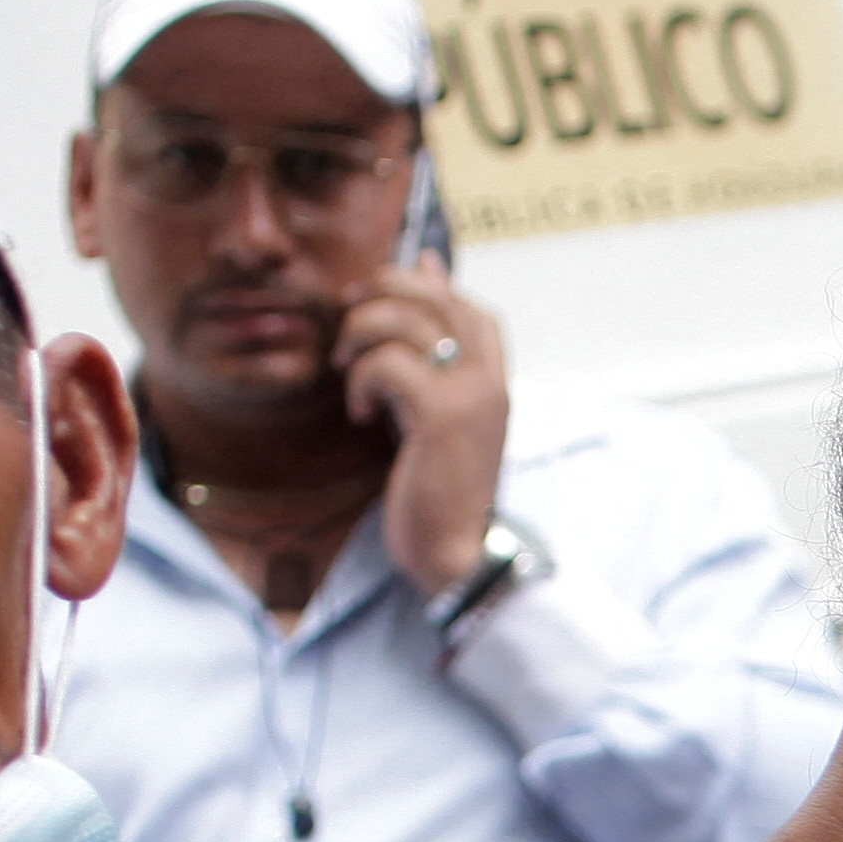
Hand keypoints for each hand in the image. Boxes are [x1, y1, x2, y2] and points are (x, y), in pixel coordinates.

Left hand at [334, 258, 509, 595]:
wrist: (458, 553)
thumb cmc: (440, 495)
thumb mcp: (441, 423)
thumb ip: (432, 374)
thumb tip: (413, 340)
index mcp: (495, 385)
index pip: (470, 308)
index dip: (425, 287)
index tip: (382, 294)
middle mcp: (489, 382)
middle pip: (438, 297)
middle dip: (383, 291)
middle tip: (349, 314)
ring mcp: (469, 396)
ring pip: (406, 320)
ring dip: (361, 334)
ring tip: (348, 369)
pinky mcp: (439, 415)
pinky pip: (387, 363)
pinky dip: (361, 381)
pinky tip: (362, 415)